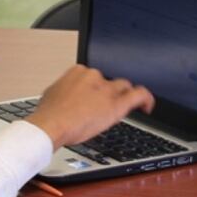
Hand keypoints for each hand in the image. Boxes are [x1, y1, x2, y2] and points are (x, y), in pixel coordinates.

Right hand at [26, 65, 154, 147]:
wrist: (51, 124)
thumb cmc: (49, 114)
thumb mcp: (52, 94)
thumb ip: (64, 91)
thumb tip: (65, 96)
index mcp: (79, 72)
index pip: (95, 77)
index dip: (97, 89)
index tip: (95, 98)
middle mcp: (95, 77)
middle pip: (110, 82)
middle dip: (108, 94)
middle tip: (102, 108)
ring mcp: (107, 90)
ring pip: (124, 88)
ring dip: (124, 97)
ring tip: (121, 109)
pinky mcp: (117, 104)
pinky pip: (139, 95)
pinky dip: (146, 99)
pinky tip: (147, 107)